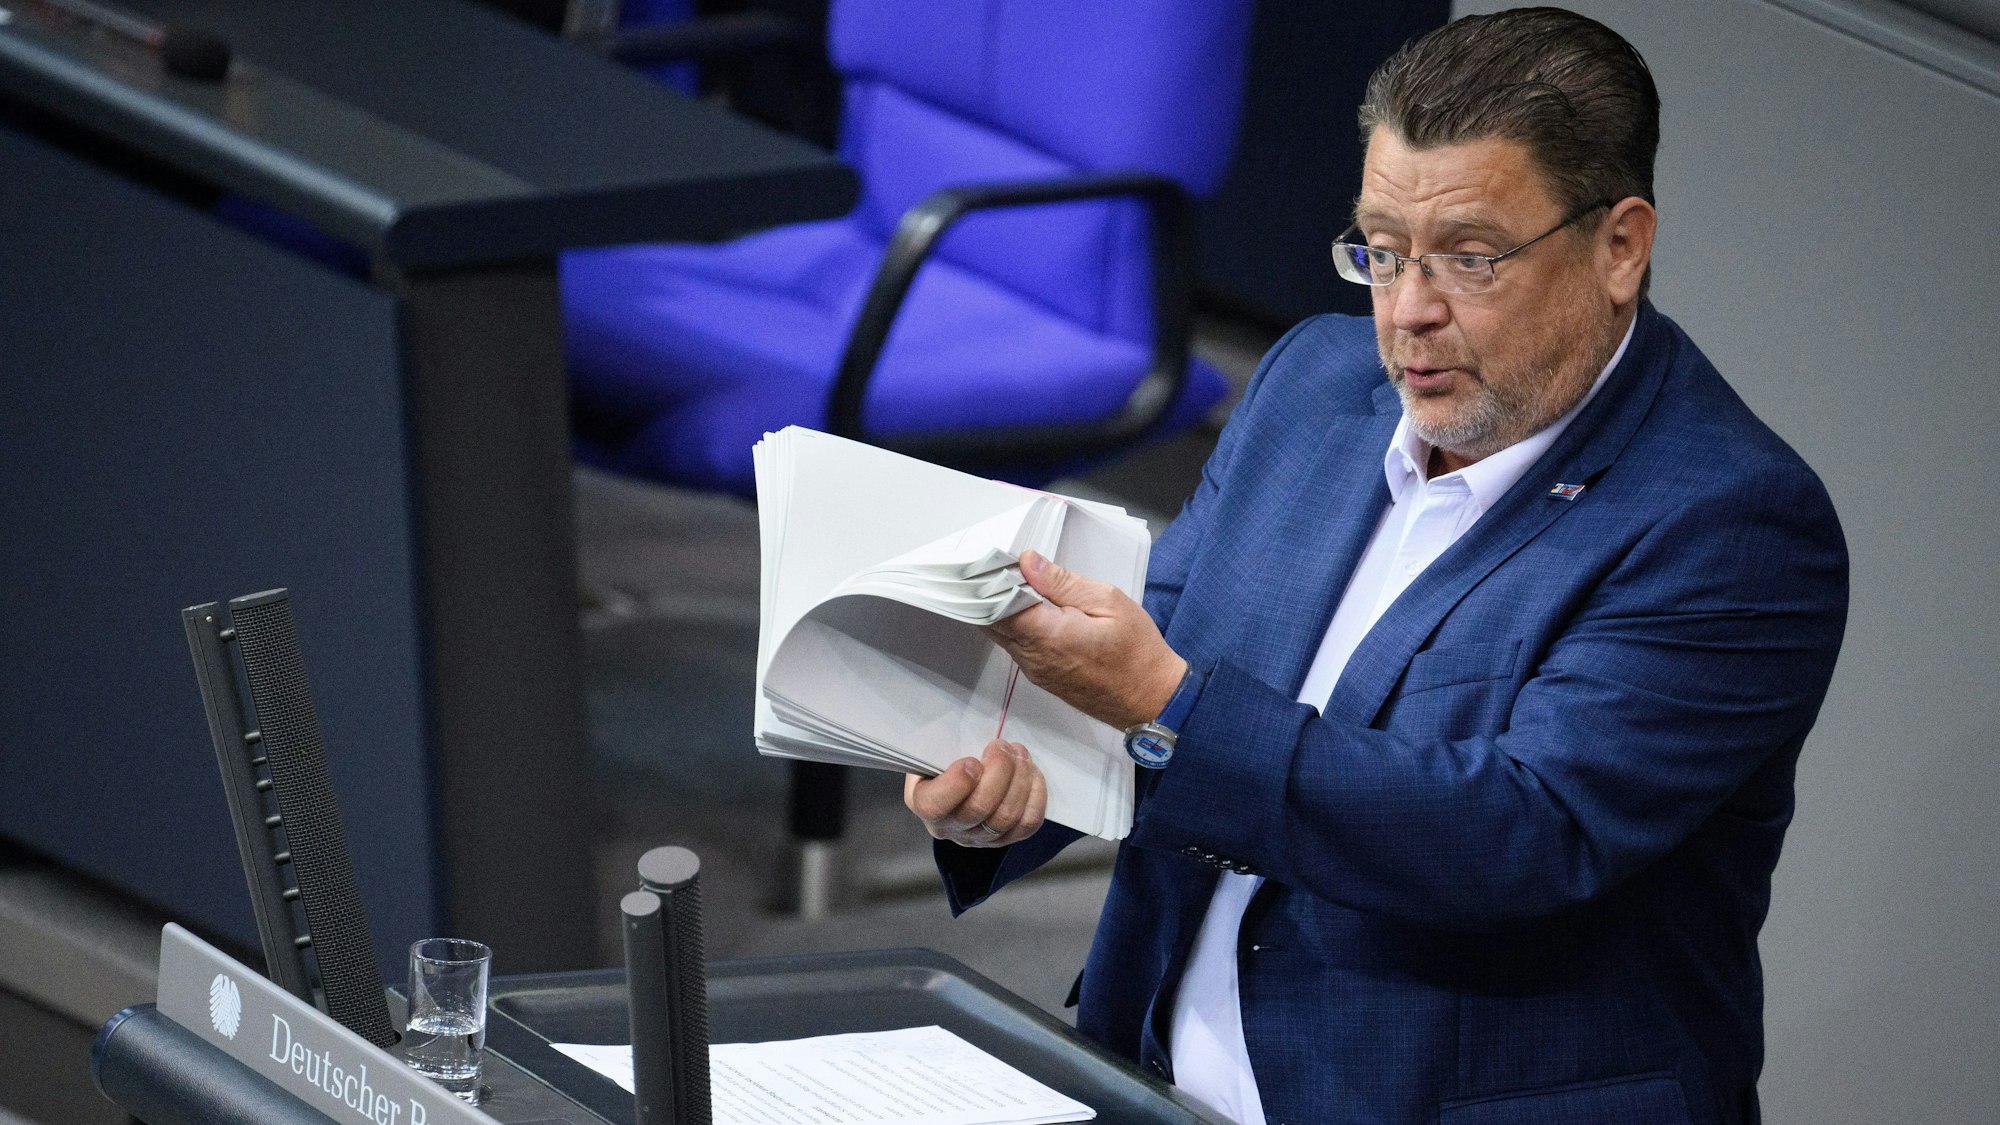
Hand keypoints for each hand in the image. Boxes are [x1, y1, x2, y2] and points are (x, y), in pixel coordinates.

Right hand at [904, 739, 1046, 847]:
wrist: (957, 783)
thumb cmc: (944, 762)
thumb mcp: (932, 750)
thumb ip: (942, 745)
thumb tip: (966, 728)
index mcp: (925, 803)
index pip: (935, 805)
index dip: (957, 783)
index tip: (972, 761)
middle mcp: (951, 827)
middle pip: (980, 808)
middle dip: (999, 771)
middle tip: (1002, 746)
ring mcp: (980, 838)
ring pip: (1007, 816)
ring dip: (1020, 779)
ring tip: (1019, 753)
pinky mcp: (1006, 838)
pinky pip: (1028, 823)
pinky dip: (1035, 796)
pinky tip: (1031, 774)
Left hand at [987, 551, 1186, 729]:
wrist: (1151, 698)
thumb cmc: (1137, 651)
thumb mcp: (1107, 601)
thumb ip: (1062, 582)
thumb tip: (1027, 562)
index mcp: (1047, 635)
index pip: (995, 606)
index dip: (991, 581)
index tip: (999, 559)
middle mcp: (1033, 657)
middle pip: (991, 621)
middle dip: (992, 593)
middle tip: (1006, 567)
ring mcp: (1035, 671)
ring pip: (1001, 635)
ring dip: (1003, 610)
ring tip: (1021, 584)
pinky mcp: (1041, 676)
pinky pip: (1016, 647)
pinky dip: (1016, 626)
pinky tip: (1032, 609)